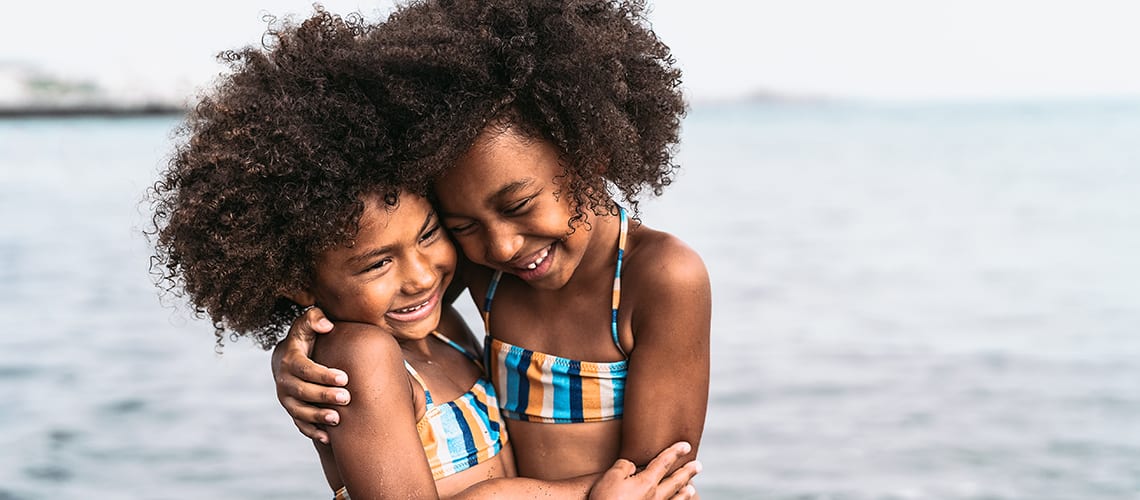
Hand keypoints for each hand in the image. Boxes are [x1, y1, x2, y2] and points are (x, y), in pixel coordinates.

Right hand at [270, 306, 347, 443]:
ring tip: (337, 419)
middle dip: (324, 396)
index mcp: (290, 360)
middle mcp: (284, 381)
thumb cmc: (306, 338)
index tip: (344, 378)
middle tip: (347, 398)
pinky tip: (327, 438)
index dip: (323, 374)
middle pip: (303, 392)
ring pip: (299, 411)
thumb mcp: (307, 324)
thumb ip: (315, 318)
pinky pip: (299, 424)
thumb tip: (327, 325)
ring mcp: (287, 398)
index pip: (305, 369)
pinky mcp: (292, 410)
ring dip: (317, 417)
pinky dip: (312, 431)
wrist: (290, 358)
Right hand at [589, 441, 701, 499]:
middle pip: (675, 482)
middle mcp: (655, 497)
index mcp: (646, 483)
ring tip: (691, 488)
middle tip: (698, 466)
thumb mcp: (610, 477)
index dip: (675, 452)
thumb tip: (631, 465)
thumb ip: (623, 466)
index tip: (686, 446)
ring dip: (684, 493)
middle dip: (687, 473)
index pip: (664, 463)